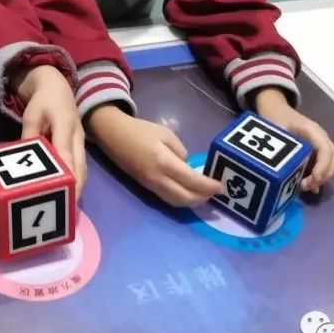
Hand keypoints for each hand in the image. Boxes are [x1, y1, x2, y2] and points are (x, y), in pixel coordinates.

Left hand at [18, 66, 86, 196]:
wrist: (57, 88)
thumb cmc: (43, 101)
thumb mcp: (31, 115)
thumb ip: (28, 136)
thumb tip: (23, 161)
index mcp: (65, 125)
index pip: (65, 152)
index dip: (64, 172)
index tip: (63, 190)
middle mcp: (77, 136)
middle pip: (80, 166)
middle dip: (76, 188)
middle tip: (66, 209)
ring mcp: (80, 143)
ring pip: (82, 169)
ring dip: (77, 188)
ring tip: (67, 207)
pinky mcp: (79, 147)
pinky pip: (80, 167)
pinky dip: (76, 181)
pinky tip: (68, 194)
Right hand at [88, 106, 222, 205]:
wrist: (112, 135)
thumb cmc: (140, 130)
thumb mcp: (166, 133)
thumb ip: (180, 151)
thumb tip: (187, 167)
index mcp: (164, 162)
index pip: (192, 181)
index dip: (208, 186)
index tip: (221, 187)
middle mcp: (157, 178)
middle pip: (185, 198)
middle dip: (203, 198)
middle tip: (215, 193)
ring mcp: (150, 185)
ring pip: (176, 202)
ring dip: (192, 202)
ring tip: (204, 195)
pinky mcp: (146, 186)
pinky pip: (167, 198)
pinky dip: (181, 200)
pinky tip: (188, 193)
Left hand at [255, 89, 333, 192]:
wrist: (275, 108)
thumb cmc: (275, 117)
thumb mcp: (274, 130)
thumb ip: (280, 147)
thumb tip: (283, 171)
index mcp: (313, 130)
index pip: (325, 149)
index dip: (322, 167)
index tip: (313, 180)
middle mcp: (321, 137)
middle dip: (324, 175)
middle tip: (308, 186)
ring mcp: (320, 144)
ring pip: (331, 163)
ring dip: (322, 177)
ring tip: (306, 187)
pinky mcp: (315, 151)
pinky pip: (323, 164)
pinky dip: (318, 176)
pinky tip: (308, 186)